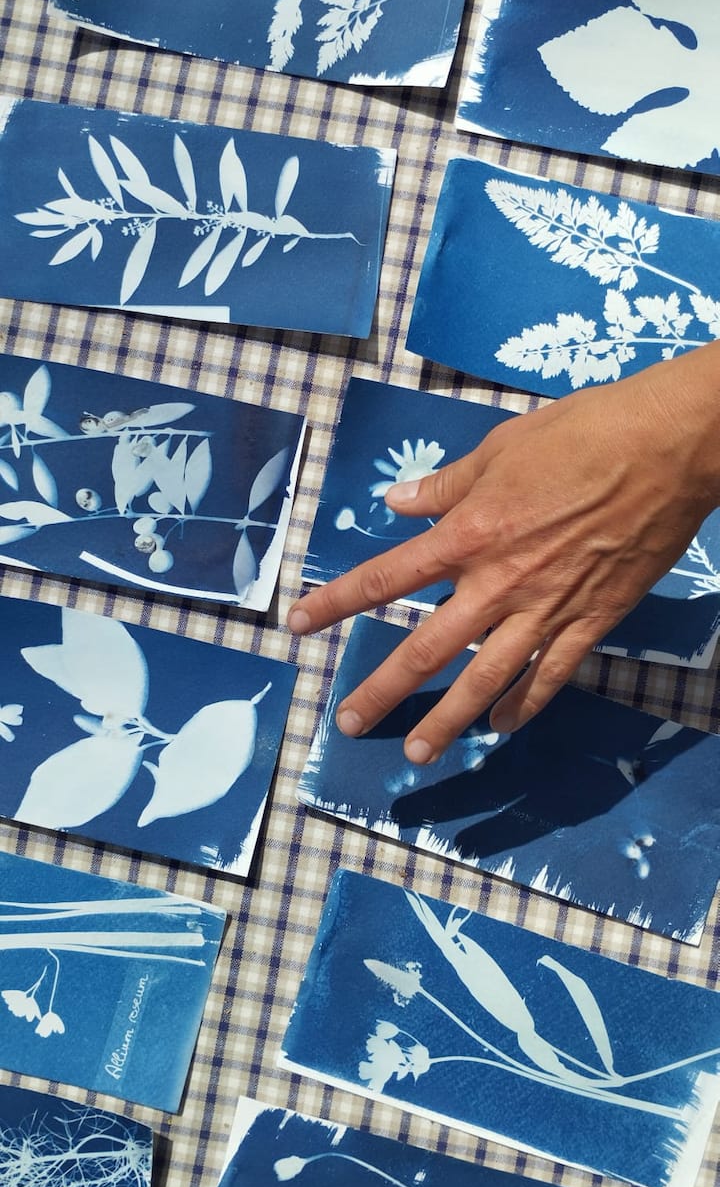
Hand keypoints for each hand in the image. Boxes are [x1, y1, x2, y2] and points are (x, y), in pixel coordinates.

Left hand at [288, 347, 719, 759]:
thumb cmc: (582, 433)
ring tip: (416, 752)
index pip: (387, 577)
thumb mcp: (501, 446)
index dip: (336, 602)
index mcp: (469, 532)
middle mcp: (498, 582)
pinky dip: (522, 706)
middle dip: (383, 689)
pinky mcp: (590, 622)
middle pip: (426, 647)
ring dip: (447, 721)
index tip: (298, 624)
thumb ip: (446, 484)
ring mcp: (545, 608)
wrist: (667, 450)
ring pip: (484, 679)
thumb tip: (398, 502)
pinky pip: (548, 677)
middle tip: (348, 722)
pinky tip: (501, 727)